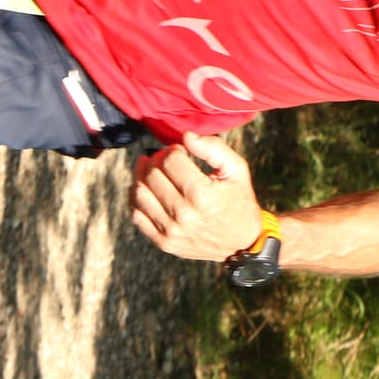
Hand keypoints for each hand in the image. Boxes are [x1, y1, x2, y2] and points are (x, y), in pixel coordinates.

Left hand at [129, 132, 265, 261]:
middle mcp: (183, 215)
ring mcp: (171, 231)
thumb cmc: (239, 201)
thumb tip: (186, 136)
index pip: (169, 161)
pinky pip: (137, 215)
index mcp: (201, 195)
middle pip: (152, 175)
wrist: (242, 243)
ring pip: (139, 193)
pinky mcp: (163, 242)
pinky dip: (136, 198)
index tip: (179, 150)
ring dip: (142, 175)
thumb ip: (213, 148)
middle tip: (165, 158)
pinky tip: (146, 188)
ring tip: (152, 169)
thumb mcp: (237, 169)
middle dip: (156, 159)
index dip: (172, 149)